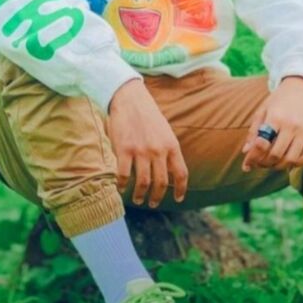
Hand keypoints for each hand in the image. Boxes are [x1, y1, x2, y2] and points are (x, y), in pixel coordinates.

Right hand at [107, 79, 188, 206]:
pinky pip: (124, 175)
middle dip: (157, 197)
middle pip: (161, 183)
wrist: (129, 98)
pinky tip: (121, 188)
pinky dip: (123, 185)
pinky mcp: (124, 150)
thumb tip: (168, 171)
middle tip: (152, 203)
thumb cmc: (147, 114)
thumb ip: (168, 150)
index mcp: (172, 145)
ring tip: (138, 199)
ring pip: (143, 183)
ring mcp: (141, 151)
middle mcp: (159, 150)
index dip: (180, 189)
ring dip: (140, 195)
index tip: (177, 199)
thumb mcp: (164, 131)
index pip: (181, 174)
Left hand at [241, 77, 302, 172]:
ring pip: (291, 159)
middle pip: (276, 155)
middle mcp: (291, 125)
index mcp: (275, 117)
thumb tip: (246, 152)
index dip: (252, 158)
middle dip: (264, 164)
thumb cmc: (279, 100)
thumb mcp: (263, 110)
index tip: (247, 164)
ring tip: (271, 163)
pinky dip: (296, 164)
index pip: (262, 144)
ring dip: (278, 166)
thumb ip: (254, 131)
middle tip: (258, 164)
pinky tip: (288, 160)